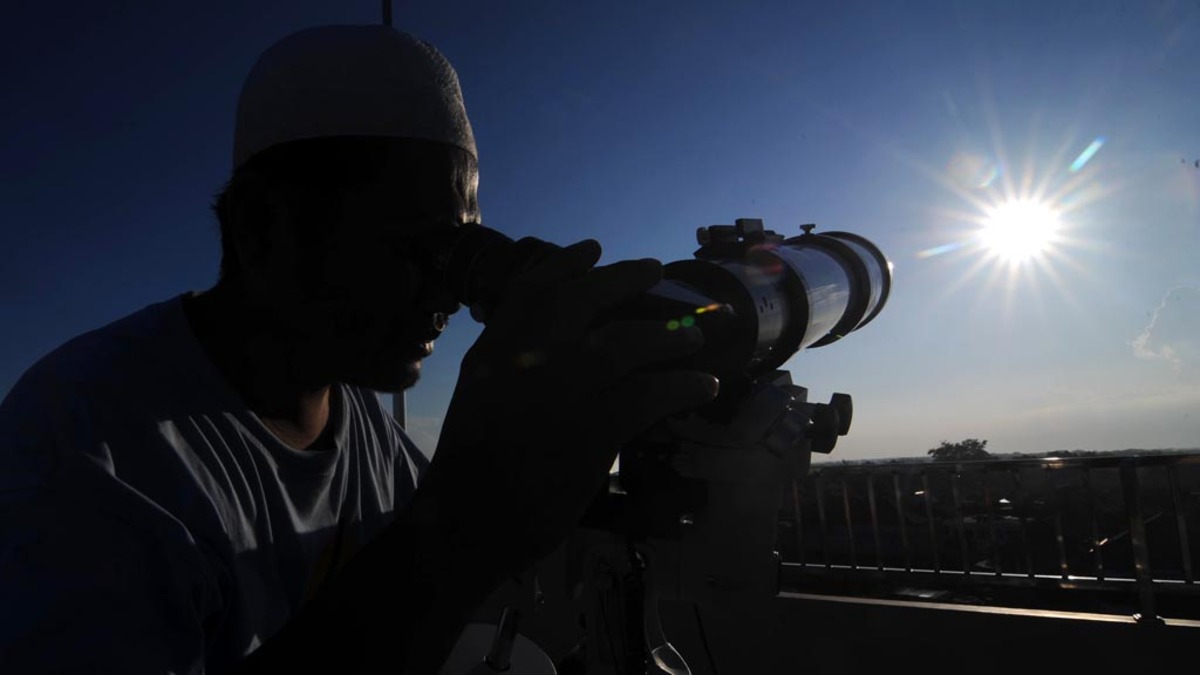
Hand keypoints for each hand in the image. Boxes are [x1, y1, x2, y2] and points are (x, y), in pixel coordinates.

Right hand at [409, 239, 718, 590]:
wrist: (465, 520)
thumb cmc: (470, 465)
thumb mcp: (479, 395)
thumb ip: (510, 361)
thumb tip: (550, 343)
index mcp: (495, 349)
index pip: (531, 287)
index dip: (565, 263)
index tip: (591, 250)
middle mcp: (529, 357)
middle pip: (584, 298)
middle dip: (623, 279)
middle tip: (653, 270)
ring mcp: (563, 390)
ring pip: (626, 341)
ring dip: (666, 335)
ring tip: (693, 337)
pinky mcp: (593, 429)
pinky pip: (651, 395)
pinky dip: (683, 386)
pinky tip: (704, 386)